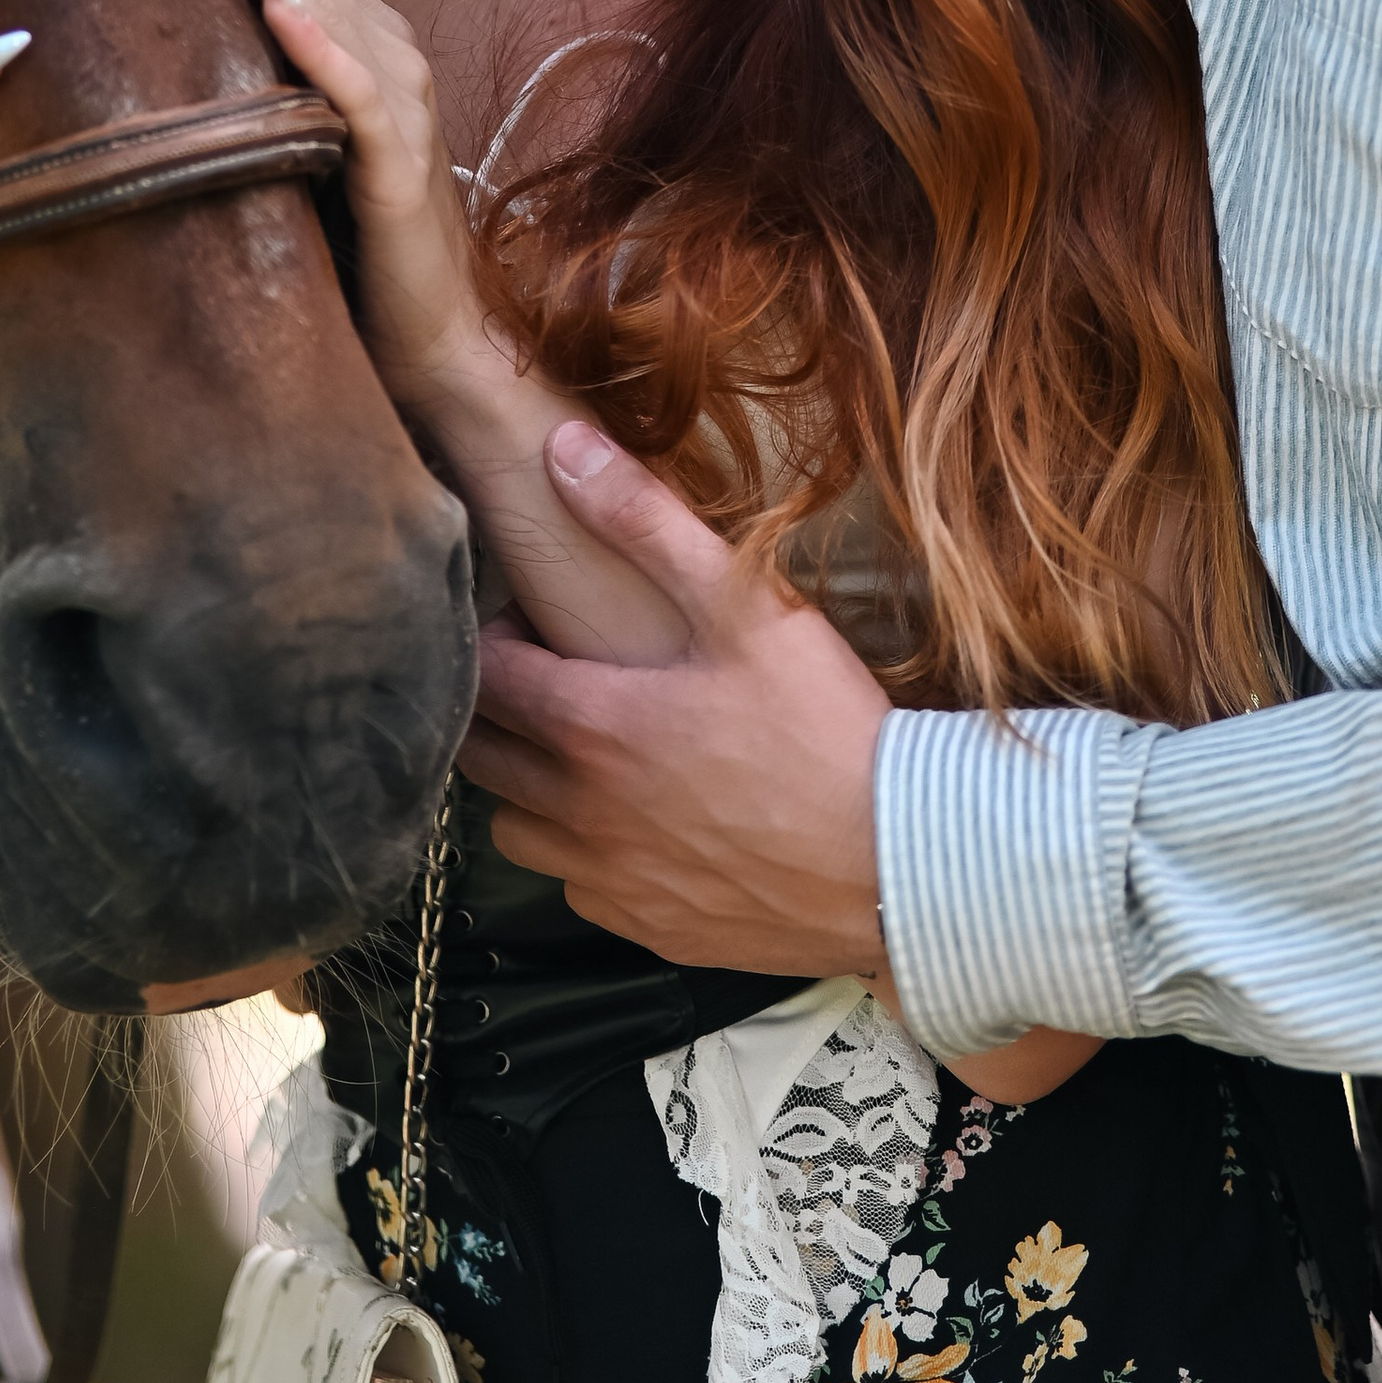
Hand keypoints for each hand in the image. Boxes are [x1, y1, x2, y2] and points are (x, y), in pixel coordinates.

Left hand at [178, 0, 480, 401]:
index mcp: (352, 30)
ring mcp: (395, 95)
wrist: (433, 337)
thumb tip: (196, 6)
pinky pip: (348, 88)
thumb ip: (260, 64)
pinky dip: (310, 38)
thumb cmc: (353, 238)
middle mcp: (381, 42)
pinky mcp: (395, 158)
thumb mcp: (293, 131)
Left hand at [460, 420, 891, 974]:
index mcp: (594, 726)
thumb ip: (646, 522)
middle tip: (543, 675)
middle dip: (493, 712)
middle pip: (482, 761)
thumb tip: (563, 451)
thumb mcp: (746, 604)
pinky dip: (583, 854)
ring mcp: (612, 882)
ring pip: (516, 834)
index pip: (483, 679)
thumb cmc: (825, 728)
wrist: (899, 864)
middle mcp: (582, 814)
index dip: (489, 641)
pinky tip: (637, 822)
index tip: (526, 619)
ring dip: (528, 789)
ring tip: (582, 750)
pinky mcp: (649, 931)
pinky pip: (577, 891)